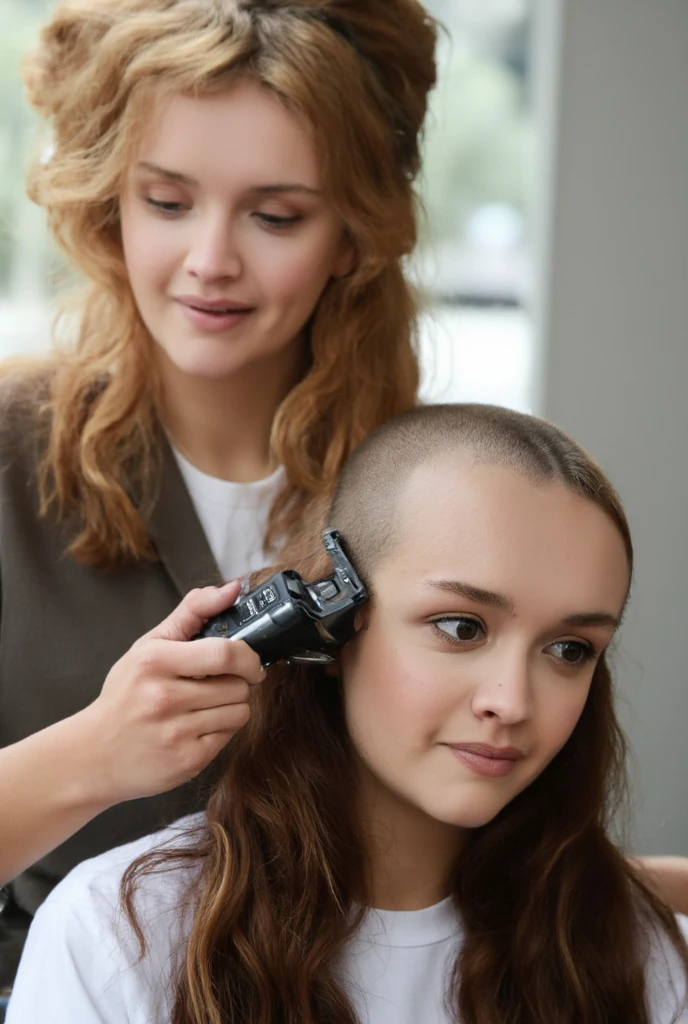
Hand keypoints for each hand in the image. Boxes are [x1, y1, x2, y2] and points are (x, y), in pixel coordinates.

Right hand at [76, 582, 264, 806]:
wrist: (93, 754)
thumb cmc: (126, 695)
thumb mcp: (149, 645)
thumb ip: (192, 611)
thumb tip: (233, 588)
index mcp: (155, 661)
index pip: (224, 654)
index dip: (248, 657)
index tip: (249, 661)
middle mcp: (164, 698)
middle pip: (239, 685)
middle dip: (237, 683)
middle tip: (215, 685)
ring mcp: (176, 732)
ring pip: (240, 712)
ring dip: (231, 707)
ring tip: (203, 707)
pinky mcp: (188, 760)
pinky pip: (230, 737)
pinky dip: (221, 731)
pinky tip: (196, 728)